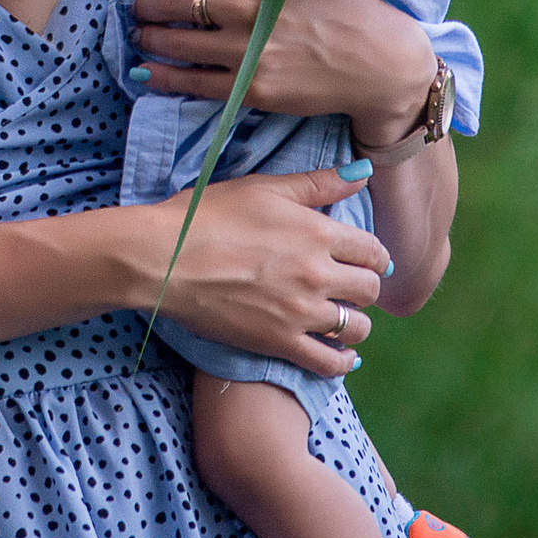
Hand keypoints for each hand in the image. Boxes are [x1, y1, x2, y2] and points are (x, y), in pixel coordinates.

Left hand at [131, 0, 437, 140]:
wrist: (380, 60)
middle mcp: (247, 8)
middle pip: (175, 2)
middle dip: (147, 3)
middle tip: (138, 5)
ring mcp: (248, 51)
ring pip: (178, 42)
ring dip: (150, 36)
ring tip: (142, 33)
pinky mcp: (252, 88)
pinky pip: (194, 82)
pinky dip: (163, 76)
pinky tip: (146, 71)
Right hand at [140, 166, 390, 377]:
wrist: (162, 258)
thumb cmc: (205, 215)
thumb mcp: (261, 188)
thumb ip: (316, 184)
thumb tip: (362, 174)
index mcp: (317, 233)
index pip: (374, 251)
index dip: (373, 256)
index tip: (363, 259)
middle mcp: (317, 274)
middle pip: (370, 290)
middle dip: (363, 286)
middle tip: (347, 285)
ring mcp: (300, 312)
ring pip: (356, 328)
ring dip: (353, 323)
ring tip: (338, 316)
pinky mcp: (279, 342)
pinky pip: (329, 363)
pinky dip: (341, 362)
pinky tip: (338, 354)